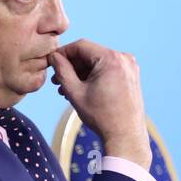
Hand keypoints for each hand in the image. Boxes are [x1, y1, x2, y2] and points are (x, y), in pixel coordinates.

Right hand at [48, 39, 151, 169]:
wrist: (125, 135)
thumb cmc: (102, 115)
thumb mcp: (75, 92)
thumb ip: (62, 71)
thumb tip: (53, 57)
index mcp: (111, 59)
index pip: (80, 46)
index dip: (62, 53)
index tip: (50, 62)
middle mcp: (123, 58)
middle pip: (89, 54)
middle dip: (71, 65)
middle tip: (56, 79)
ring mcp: (129, 67)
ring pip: (97, 62)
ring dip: (80, 72)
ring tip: (66, 88)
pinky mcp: (130, 75)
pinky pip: (107, 68)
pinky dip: (93, 75)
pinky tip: (81, 89)